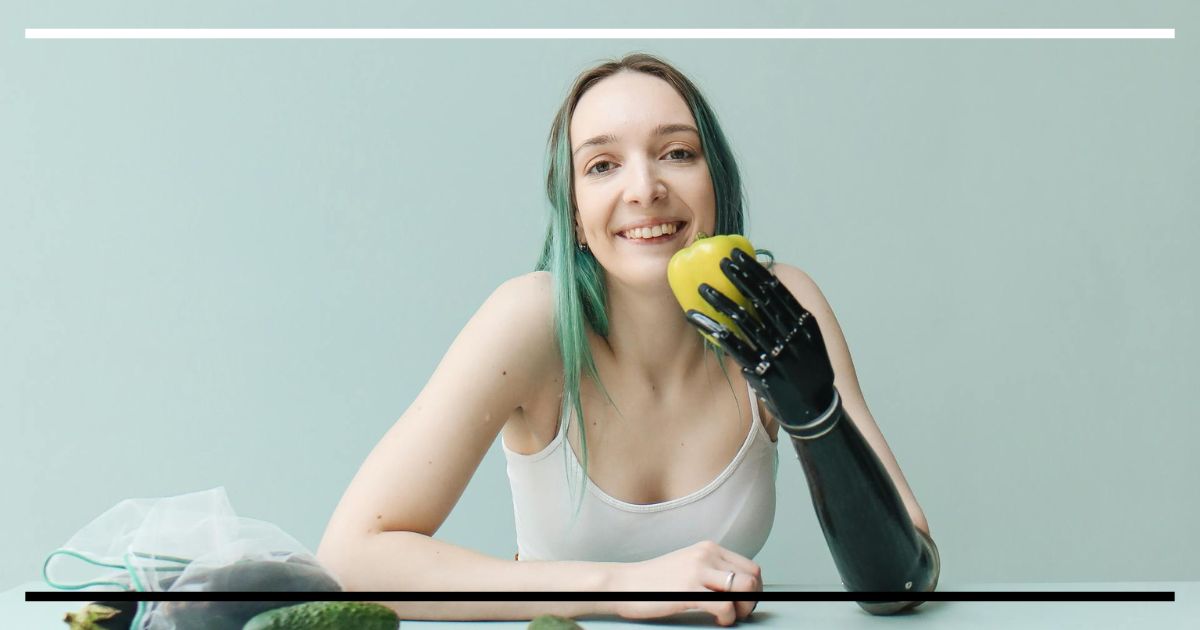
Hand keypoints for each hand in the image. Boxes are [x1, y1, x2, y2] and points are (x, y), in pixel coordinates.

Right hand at [607, 540, 761, 626]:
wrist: (624, 584)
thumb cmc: (655, 581)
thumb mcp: (688, 565)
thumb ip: (711, 570)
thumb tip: (738, 588)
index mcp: (709, 548)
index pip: (750, 567)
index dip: (754, 590)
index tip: (744, 603)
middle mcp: (706, 554)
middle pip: (752, 578)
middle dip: (753, 600)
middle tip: (740, 613)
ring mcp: (698, 570)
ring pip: (744, 589)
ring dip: (744, 609)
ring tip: (729, 617)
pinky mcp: (689, 590)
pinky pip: (725, 606)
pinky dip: (728, 618)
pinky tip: (717, 620)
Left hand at [686, 249, 835, 428]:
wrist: (817, 412)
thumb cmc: (811, 374)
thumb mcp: (810, 341)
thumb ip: (791, 318)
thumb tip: (770, 293)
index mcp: (805, 323)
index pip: (777, 290)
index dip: (755, 271)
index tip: (737, 255)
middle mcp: (791, 334)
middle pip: (760, 299)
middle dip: (737, 278)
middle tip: (719, 262)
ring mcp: (777, 353)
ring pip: (743, 319)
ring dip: (720, 301)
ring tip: (702, 288)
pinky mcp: (762, 371)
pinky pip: (734, 347)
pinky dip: (715, 330)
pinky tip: (697, 318)